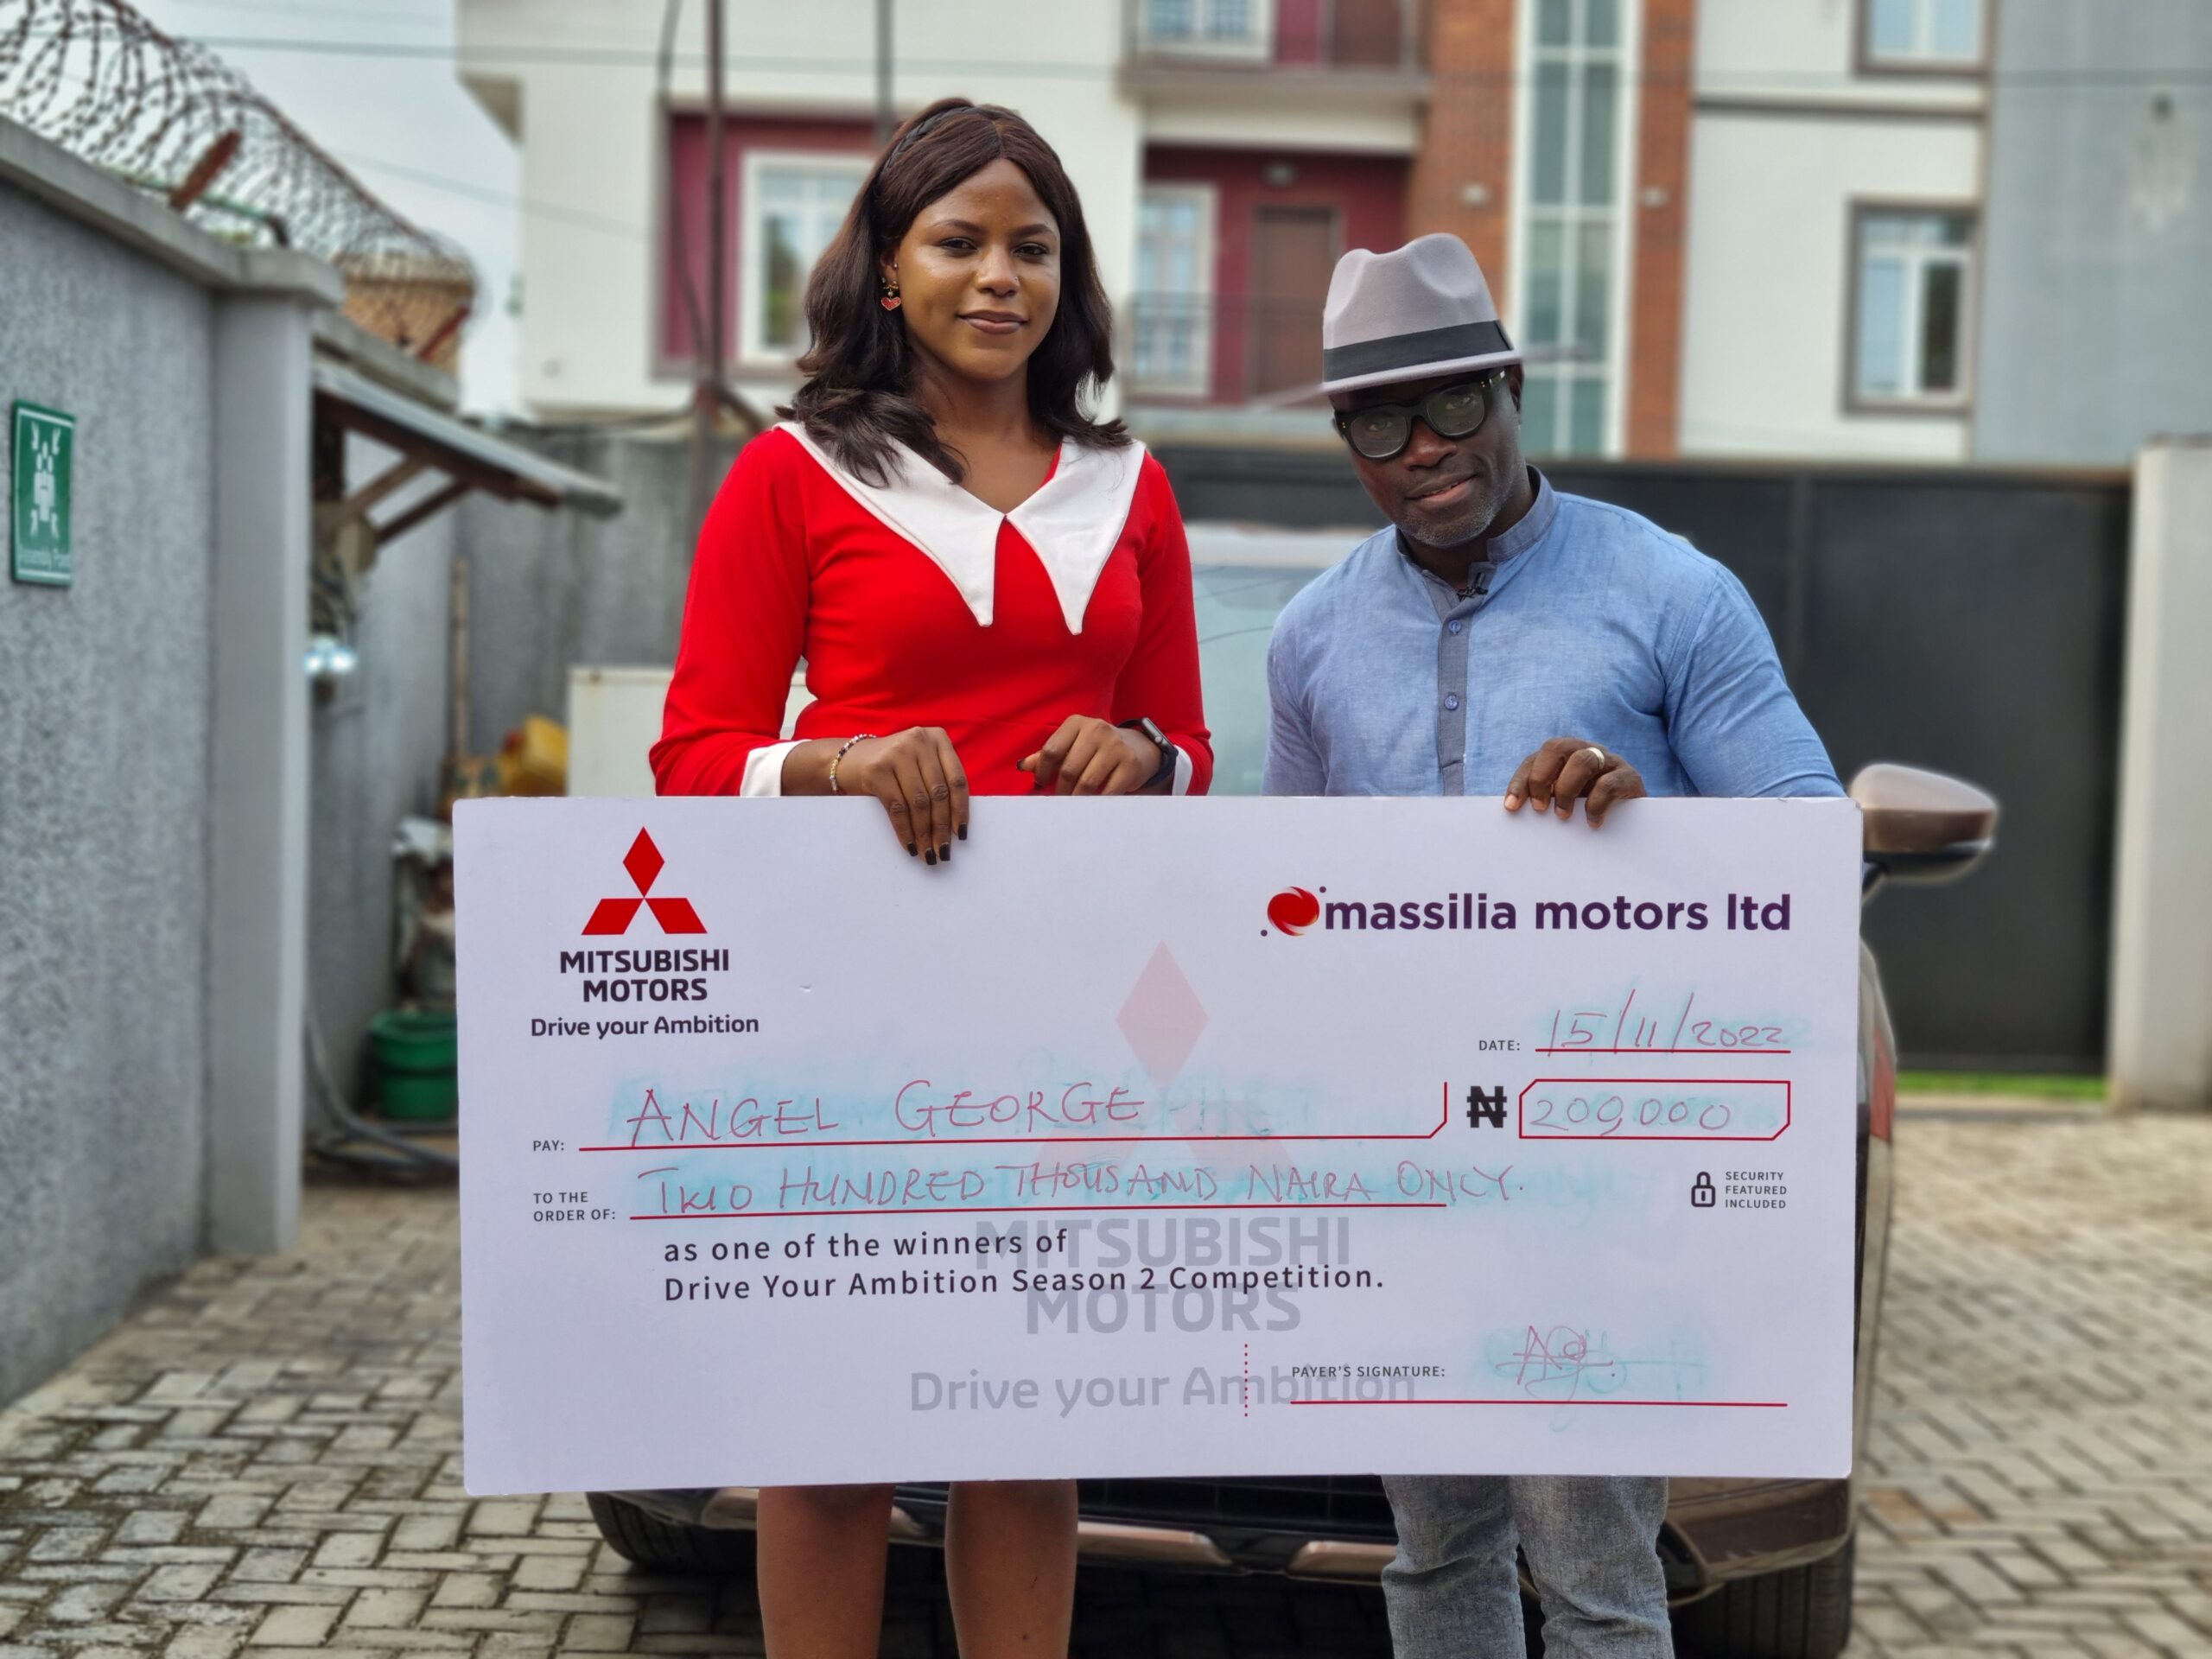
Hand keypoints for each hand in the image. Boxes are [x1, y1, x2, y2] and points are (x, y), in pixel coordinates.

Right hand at [836, 728, 968, 863]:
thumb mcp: (920, 762)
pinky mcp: (877, 770)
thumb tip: (956, 825)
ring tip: (928, 853)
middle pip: (938, 793)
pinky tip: (910, 845)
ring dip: (924, 833)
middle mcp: (919, 741)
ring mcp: (897, 753)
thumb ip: (939, 779)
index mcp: (937, 738)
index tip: (961, 834)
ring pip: (919, 803)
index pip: (957, 779)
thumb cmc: (894, 766)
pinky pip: (897, 808)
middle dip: (942, 827)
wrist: (849, 759)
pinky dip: (905, 831)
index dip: (961, 809)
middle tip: (943, 851)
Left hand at [1018, 717, 1163, 795]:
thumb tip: (1023, 766)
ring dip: (1076, 799)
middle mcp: (1097, 729)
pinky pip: (1107, 791)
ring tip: (1072, 806)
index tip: (1041, 785)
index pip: (1052, 750)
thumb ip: (1048, 755)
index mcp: (1077, 723)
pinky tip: (1092, 805)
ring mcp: (1115, 746)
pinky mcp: (1130, 764)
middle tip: (1058, 801)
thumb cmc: (1095, 748)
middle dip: (1060, 790)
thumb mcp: (1072, 745)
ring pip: (1086, 782)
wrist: (1138, 747)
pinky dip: (1096, 802)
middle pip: (1068, 769)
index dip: (1042, 772)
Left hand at [1505, 737, 1645, 827]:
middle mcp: (1585, 751)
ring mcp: (1609, 761)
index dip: (1521, 781)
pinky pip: (1610, 783)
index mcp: (1564, 755)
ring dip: (1567, 789)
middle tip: (1541, 808)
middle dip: (1542, 778)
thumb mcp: (1564, 802)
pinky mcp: (1630, 777)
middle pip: (1557, 747)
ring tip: (1563, 815)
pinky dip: (1596, 804)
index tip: (1512, 807)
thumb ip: (1545, 800)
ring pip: (1584, 760)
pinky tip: (1592, 822)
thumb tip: (1516, 811)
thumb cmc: (1589, 809)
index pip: (1534, 759)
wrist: (1634, 817)